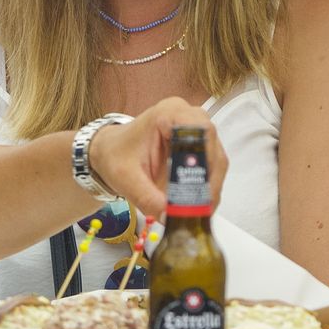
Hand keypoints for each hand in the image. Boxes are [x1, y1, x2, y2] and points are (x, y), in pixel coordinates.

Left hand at [89, 97, 227, 218]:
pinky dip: (206, 186)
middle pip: (212, 148)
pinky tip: (197, 203)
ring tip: (200, 210)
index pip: (199, 132)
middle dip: (209, 181)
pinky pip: (211, 166)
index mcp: (168, 113)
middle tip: (202, 209)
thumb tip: (169, 215)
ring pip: (216, 159)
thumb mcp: (126, 179)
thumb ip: (146, 197)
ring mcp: (196, 129)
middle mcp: (188, 116)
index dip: (204, 161)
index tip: (200, 190)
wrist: (112, 152)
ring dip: (210, 186)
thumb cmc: (117, 157)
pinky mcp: (198, 144)